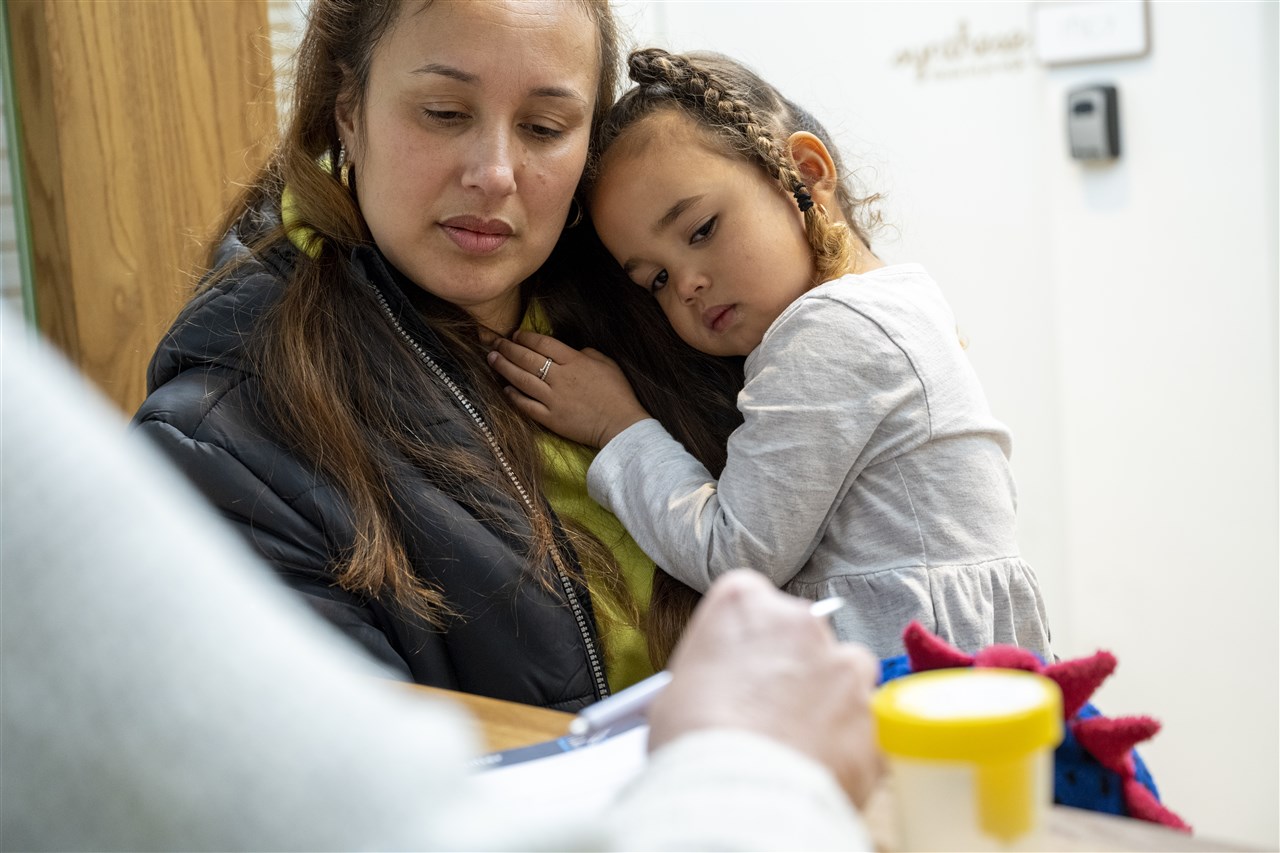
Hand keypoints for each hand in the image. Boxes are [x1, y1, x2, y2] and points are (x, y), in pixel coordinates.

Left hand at [488, 330, 650, 448]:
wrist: (622, 425)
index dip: (525, 337)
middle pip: (527, 358)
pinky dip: (513, 396)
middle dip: (508, 348)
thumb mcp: (606, 363)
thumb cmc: (618, 393)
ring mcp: (553, 399)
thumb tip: (572, 351)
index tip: (515, 334)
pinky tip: (505, 389)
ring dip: (504, 367)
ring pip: (521, 379)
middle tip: (495, 342)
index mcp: (574, 361)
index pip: (542, 343)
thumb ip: (586, 353)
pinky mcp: (550, 418)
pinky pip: (526, 405)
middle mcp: (560, 377)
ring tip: (492, 359)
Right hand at [647, 570, 883, 807]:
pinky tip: (820, 766)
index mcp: (743, 603)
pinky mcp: (874, 711)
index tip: (740, 666)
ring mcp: (844, 665)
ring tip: (798, 742)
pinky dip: (849, 741)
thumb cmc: (695, 744)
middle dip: (791, 666)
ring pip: (845, 673)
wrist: (740, 795)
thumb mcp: (676, 695)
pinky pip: (866, 722)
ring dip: (828, 700)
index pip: (749, 600)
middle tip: (767, 710)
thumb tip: (714, 696)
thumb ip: (709, 677)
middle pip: (802, 633)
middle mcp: (799, 623)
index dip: (745, 638)